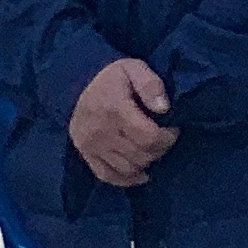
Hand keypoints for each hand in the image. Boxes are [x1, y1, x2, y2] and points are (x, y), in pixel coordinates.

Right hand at [67, 55, 179, 188]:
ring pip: (126, 168)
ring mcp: (91, 146)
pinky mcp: (85, 154)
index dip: (167, 137)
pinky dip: (125, 179)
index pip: (149, 137)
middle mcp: (102, 133)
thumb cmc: (110, 77)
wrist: (75, 84)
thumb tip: (164, 108)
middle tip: (164, 139)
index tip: (173, 129)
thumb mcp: (134, 68)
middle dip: (160, 150)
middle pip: (140, 155)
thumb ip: (151, 85)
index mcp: (115, 111)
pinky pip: (106, 175)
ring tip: (152, 150)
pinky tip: (140, 174)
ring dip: (146, 163)